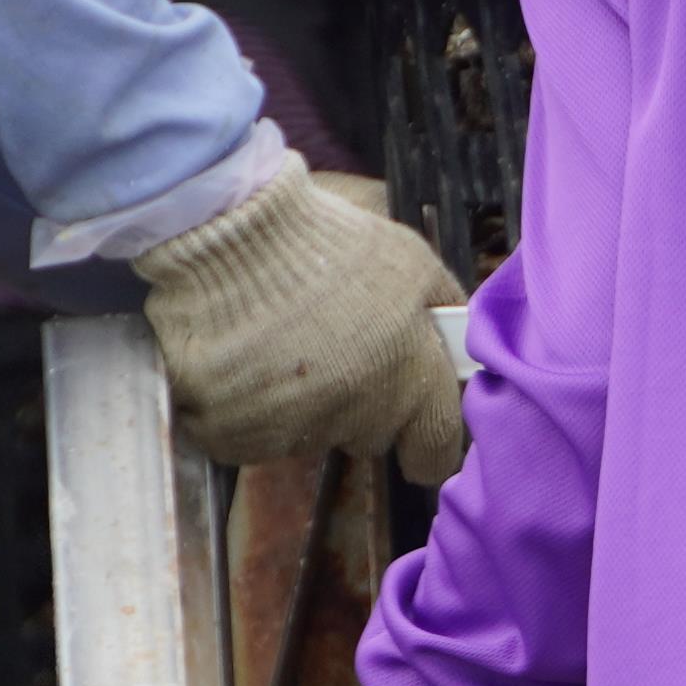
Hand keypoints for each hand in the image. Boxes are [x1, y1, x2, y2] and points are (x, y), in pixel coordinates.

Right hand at [137, 165, 467, 477]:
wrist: (228, 236)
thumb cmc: (325, 239)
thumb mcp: (410, 261)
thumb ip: (441, 310)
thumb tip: (458, 342)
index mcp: (408, 379)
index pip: (435, 447)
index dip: (429, 449)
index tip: (420, 445)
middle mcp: (356, 416)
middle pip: (369, 437)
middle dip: (360, 408)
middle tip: (332, 354)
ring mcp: (292, 431)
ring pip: (307, 437)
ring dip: (300, 407)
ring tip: (277, 347)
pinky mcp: (235, 437)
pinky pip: (250, 440)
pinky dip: (246, 412)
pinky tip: (239, 364)